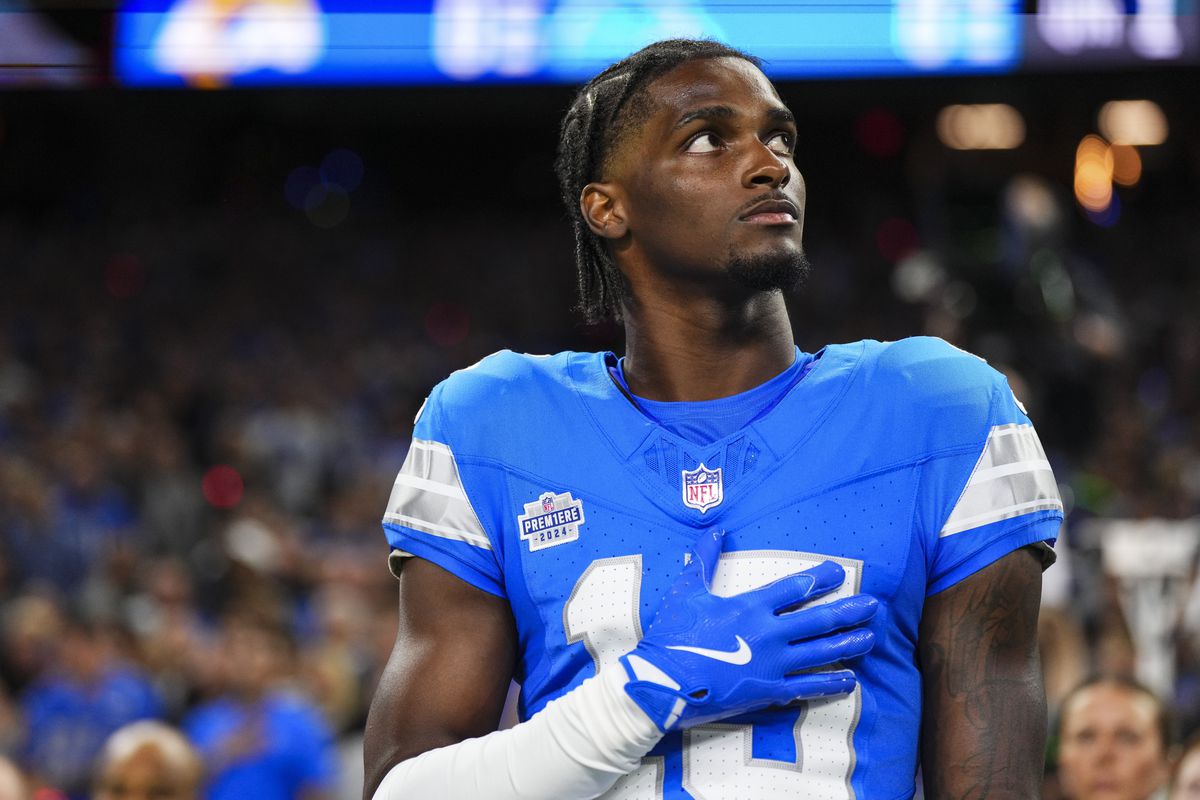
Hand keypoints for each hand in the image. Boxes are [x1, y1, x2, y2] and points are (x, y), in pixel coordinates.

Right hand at [619, 529, 876, 731]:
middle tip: (873, 605)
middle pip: (817, 620)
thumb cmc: (672, 634)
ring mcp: (771, 665)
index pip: (794, 587)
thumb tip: (715, 528)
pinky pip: (807, 687)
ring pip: (820, 652)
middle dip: (848, 610)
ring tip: (870, 638)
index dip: (820, 577)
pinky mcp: (768, 691)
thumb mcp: (687, 591)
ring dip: (848, 644)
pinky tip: (850, 680)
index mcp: (749, 607)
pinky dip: (830, 683)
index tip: (840, 571)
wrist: (662, 683)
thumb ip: (704, 559)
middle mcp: (768, 634)